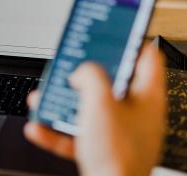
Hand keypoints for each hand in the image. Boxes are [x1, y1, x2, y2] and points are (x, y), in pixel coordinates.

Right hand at [24, 44, 165, 175]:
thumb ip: (90, 76)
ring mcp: (122, 136)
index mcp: (148, 97)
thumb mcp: (99, 102)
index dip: (130, 41)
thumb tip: (82, 71)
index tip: (114, 31)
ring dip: (66, 103)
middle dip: (85, 75)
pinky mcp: (105, 153)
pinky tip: (39, 127)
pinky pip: (79, 136)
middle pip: (112, 84)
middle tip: (71, 66)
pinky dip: (58, 131)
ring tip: (46, 97)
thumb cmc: (118, 156)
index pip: (146, 57)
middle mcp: (138, 116)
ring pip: (91, 110)